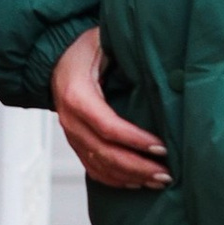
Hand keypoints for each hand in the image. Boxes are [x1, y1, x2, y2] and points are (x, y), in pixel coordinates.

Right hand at [51, 25, 169, 191]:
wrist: (56, 58)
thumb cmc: (85, 48)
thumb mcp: (103, 41)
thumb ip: (126, 52)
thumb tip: (160, 63)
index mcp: (77, 95)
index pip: (108, 127)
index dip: (135, 140)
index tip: (162, 147)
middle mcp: (70, 119)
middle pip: (104, 153)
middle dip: (137, 167)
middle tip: (166, 173)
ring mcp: (70, 134)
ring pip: (99, 166)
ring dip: (130, 177)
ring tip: (159, 180)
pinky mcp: (75, 143)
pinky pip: (92, 168)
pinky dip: (114, 180)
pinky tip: (136, 183)